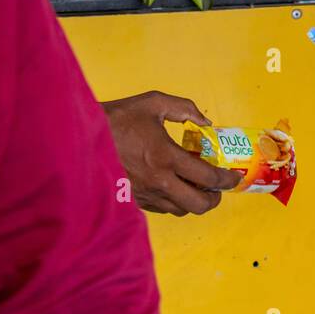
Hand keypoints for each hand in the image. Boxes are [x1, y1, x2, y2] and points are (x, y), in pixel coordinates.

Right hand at [102, 91, 241, 215]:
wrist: (80, 138)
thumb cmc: (117, 118)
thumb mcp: (153, 103)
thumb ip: (184, 108)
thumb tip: (206, 122)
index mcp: (166, 157)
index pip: (207, 177)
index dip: (226, 180)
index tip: (233, 177)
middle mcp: (158, 181)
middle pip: (198, 204)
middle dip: (214, 199)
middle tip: (218, 189)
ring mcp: (145, 194)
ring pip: (180, 210)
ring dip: (194, 201)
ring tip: (197, 188)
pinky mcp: (133, 200)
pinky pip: (161, 209)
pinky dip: (174, 202)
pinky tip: (174, 187)